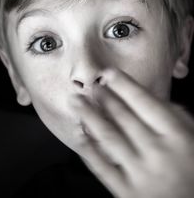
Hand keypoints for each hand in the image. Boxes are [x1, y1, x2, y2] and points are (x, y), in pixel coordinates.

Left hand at [77, 68, 193, 197]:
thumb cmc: (193, 168)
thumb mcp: (193, 137)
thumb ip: (174, 116)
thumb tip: (147, 96)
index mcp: (176, 135)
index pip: (145, 102)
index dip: (124, 85)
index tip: (109, 73)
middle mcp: (157, 151)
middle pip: (123, 116)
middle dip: (104, 97)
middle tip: (92, 86)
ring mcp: (140, 173)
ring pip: (109, 137)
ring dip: (89, 116)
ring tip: (76, 101)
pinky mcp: (127, 192)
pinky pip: (102, 167)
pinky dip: (88, 150)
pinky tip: (79, 135)